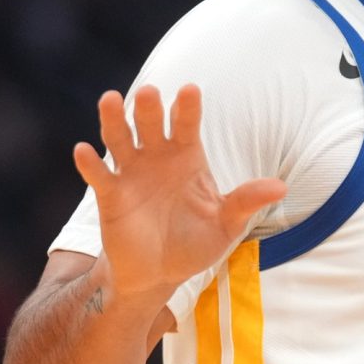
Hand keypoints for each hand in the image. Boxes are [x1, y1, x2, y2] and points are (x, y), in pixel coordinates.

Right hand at [72, 86, 285, 297]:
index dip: (187, 107)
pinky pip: (98, 175)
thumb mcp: (226, 225)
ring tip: (111, 100)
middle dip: (150, 108)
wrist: (159, 273)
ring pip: (120, 139)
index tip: (190, 90)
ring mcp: (131, 173)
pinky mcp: (110, 195)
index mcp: (187, 156)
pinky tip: (83, 151)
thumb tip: (280, 187)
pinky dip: (90, 163)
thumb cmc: (195, 242)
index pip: (187, 124)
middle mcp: (157, 156)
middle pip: (151, 124)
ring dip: (114, 120)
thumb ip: (245, 202)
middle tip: (149, 92)